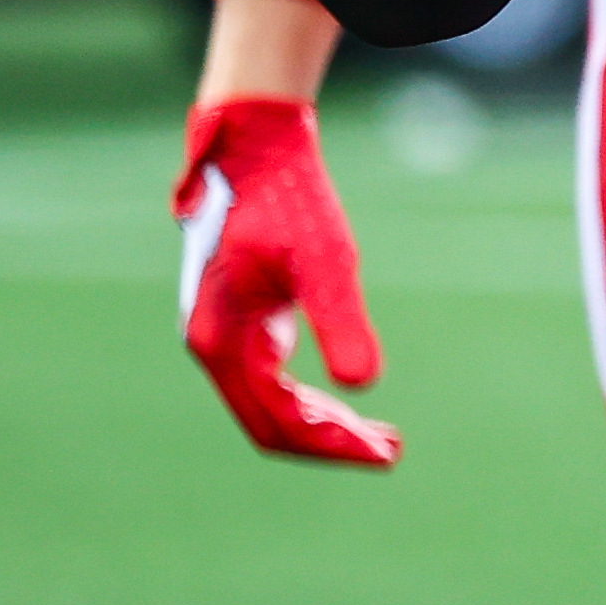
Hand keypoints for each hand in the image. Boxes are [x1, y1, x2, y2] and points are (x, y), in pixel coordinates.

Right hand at [174, 96, 399, 467]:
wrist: (257, 150)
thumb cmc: (289, 200)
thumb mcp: (325, 260)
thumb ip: (341, 322)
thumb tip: (366, 387)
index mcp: (222, 342)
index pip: (276, 423)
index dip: (330, 446)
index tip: (383, 454)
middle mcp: (214, 346)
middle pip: (271, 424)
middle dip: (331, 442)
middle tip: (391, 450)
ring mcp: (224, 335)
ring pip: (271, 403)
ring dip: (323, 423)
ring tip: (381, 435)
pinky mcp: (241, 319)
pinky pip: (271, 378)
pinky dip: (310, 395)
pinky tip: (348, 397)